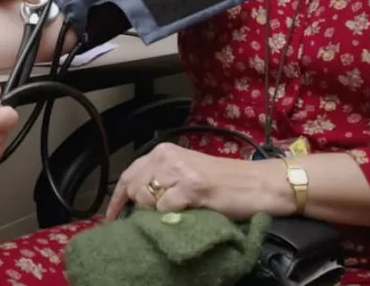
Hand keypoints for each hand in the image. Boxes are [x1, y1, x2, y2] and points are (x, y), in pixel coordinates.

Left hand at [105, 142, 292, 220]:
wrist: (259, 183)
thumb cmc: (224, 183)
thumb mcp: (186, 174)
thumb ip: (162, 180)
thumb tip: (136, 201)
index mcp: (164, 151)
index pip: (129, 174)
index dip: (117, 198)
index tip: (110, 217)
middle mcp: (168, 156)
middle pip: (135, 188)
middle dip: (140, 208)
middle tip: (157, 218)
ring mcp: (179, 171)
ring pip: (147, 198)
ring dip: (155, 213)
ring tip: (175, 215)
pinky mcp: (192, 186)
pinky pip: (165, 208)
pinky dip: (170, 217)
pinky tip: (185, 215)